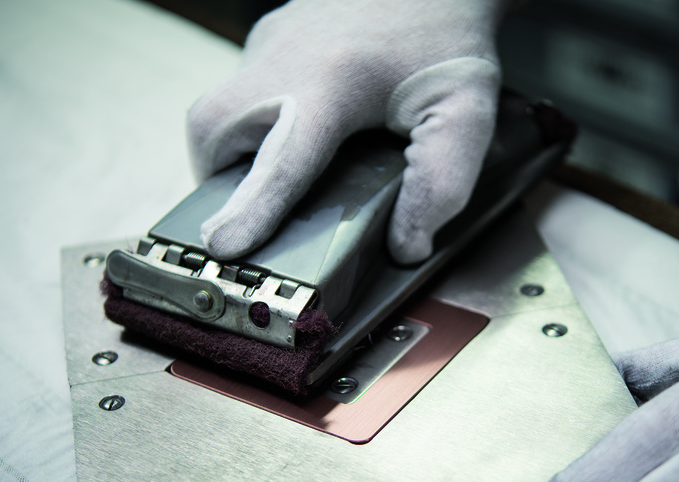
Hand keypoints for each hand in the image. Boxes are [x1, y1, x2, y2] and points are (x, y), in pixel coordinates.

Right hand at [187, 0, 509, 263]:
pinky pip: (238, 92)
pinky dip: (249, 128)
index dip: (252, 209)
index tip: (225, 247)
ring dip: (228, 159)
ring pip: (215, 111)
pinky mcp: (268, 38)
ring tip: (265, 189)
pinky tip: (289, 139)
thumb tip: (405, 244)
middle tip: (243, 223)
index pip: (283, 157)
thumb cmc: (448, 39)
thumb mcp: (464, 112)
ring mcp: (270, 42)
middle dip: (218, 185)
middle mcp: (287, 58)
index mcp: (334, 81)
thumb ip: (441, 181)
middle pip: (214, 129)